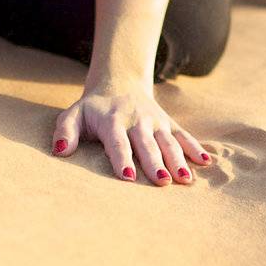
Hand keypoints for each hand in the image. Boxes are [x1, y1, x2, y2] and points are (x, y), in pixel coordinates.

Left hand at [50, 83, 212, 183]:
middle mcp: (136, 120)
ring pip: (168, 141)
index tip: (127, 177)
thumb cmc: (92, 110)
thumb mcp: (73, 115)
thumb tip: (59, 151)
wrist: (119, 83)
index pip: (117, 142)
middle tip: (162, 181)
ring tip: (185, 179)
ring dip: (178, 159)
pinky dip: (194, 147)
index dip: (122, 158)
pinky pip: (183, 135)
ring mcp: (155, 122)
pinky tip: (205, 162)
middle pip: (147, 144)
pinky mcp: (168, 123)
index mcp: (112, 121)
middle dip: (155, 162)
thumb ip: (65, 131)